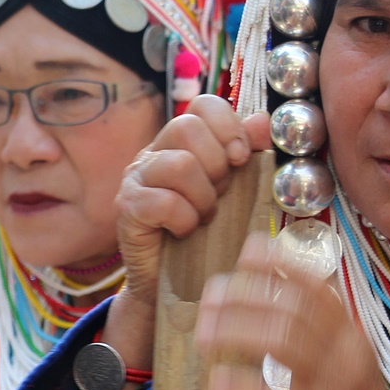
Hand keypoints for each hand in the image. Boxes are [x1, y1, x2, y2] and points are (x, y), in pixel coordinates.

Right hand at [108, 97, 270, 316]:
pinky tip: (184, 231)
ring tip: (203, 216)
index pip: (203, 105)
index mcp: (181, 142)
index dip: (228, 126)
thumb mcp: (234, 190)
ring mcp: (136, 179)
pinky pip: (164, 202)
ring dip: (203, 197)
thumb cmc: (207, 234)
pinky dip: (184, 220)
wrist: (177, 283)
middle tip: (218, 195)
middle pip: (187, 127)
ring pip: (180, 164)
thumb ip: (246, 153)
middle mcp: (154, 153)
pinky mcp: (127, 208)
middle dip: (216, 165)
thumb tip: (262, 122)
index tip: (241, 159)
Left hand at [197, 234, 389, 389]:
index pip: (315, 287)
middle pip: (290, 308)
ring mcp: (336, 388)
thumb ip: (319, 339)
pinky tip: (215, 387)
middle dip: (241, 298)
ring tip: (203, 339)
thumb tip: (275, 303)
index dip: (279, 265)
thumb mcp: (348, 371)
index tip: (245, 253)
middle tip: (207, 302)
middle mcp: (349, 355)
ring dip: (234, 333)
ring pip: (281, 340)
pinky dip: (239, 388)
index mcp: (354, 338)